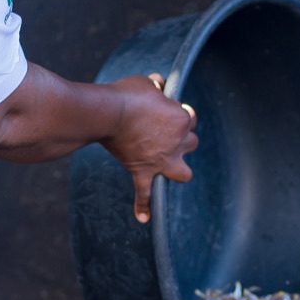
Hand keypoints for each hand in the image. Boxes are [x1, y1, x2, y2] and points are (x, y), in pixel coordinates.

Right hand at [106, 72, 198, 222]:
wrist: (108, 113)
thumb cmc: (127, 95)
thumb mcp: (145, 82)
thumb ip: (156, 85)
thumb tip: (159, 83)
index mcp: (181, 119)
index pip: (189, 117)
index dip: (178, 113)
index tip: (164, 110)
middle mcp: (177, 142)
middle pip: (192, 143)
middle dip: (183, 139)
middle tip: (164, 133)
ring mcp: (161, 160)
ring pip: (183, 173)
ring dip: (180, 170)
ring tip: (170, 168)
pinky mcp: (142, 170)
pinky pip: (144, 192)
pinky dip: (143, 205)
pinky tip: (143, 218)